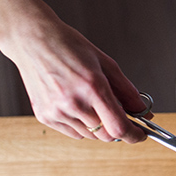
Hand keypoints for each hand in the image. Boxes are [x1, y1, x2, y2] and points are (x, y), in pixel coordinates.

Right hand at [0, 14, 147, 141]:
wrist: (31, 39)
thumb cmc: (67, 45)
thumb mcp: (104, 62)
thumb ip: (126, 90)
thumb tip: (143, 110)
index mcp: (92, 87)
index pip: (119, 128)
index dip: (134, 135)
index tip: (140, 134)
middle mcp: (73, 103)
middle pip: (106, 135)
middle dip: (117, 129)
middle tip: (118, 115)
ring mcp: (57, 112)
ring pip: (90, 135)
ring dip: (98, 125)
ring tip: (90, 101)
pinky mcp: (45, 117)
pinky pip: (73, 132)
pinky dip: (81, 124)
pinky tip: (75, 103)